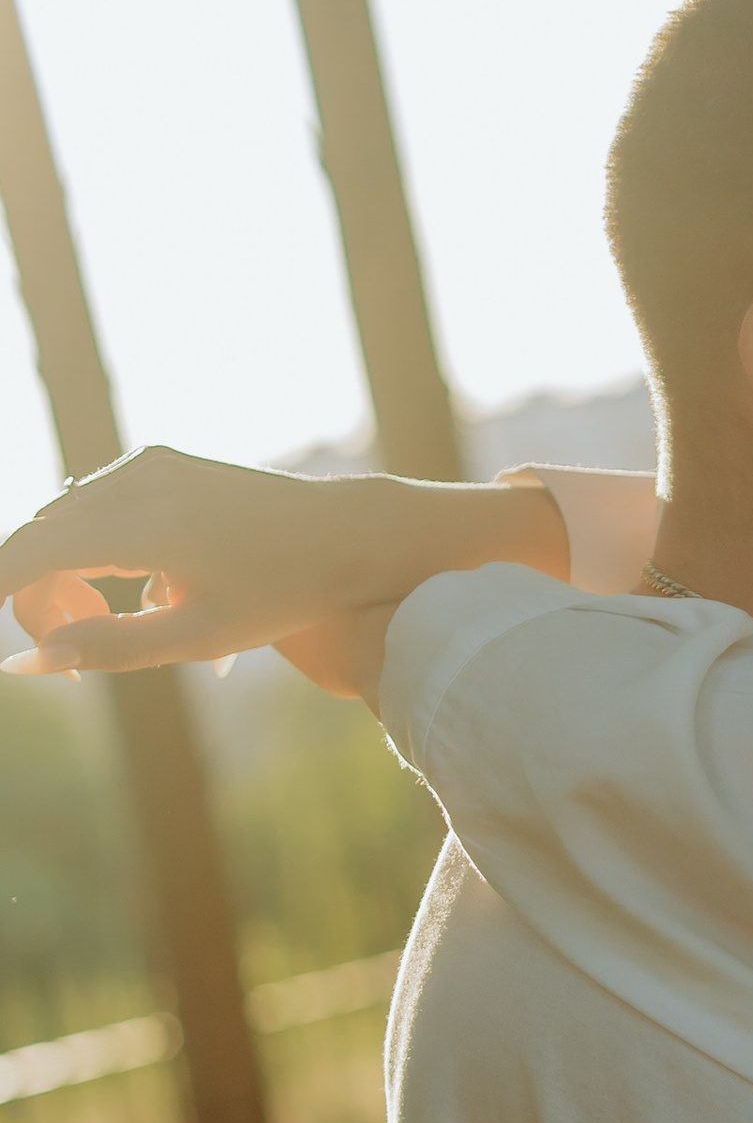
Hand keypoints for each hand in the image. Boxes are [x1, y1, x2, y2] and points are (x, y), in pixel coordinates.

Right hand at [0, 446, 563, 678]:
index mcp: (143, 525)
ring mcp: (149, 465)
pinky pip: (99, 503)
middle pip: (41, 536)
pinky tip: (134, 583)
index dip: (3, 593)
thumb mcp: (197, 637)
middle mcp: (137, 482)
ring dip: (63, 569)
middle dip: (40, 595)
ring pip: (66, 518)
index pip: (30, 553)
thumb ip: (110, 647)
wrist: (347, 532)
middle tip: (71, 647)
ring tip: (99, 618)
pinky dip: (92, 543)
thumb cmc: (283, 592)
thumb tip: (33, 661)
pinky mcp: (162, 461)